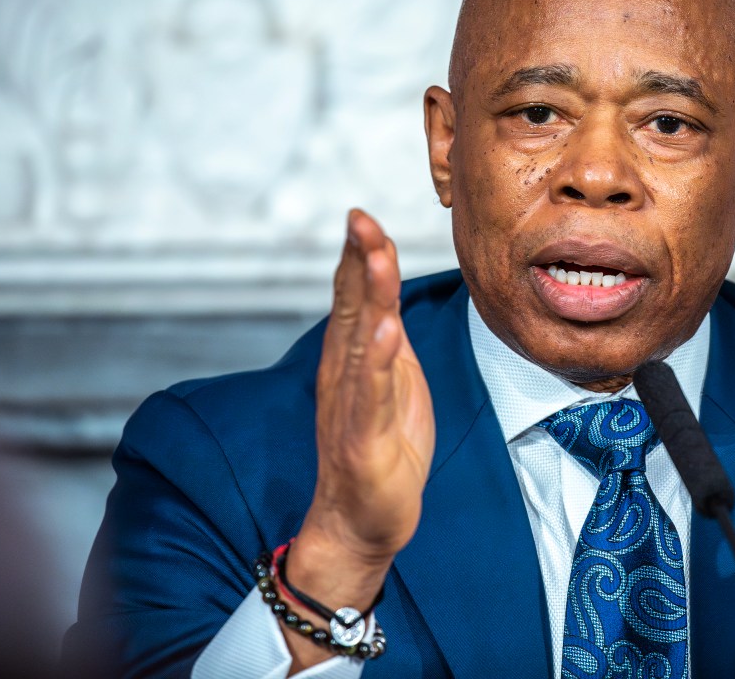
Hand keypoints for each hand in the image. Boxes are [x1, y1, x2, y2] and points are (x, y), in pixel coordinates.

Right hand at [283, 209, 434, 668]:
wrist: (364, 519)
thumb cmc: (381, 445)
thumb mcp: (391, 379)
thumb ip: (386, 335)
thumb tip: (388, 290)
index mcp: (352, 357)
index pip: (355, 297)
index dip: (360, 256)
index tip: (362, 215)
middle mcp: (343, 373)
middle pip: (352, 307)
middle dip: (358, 260)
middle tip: (360, 217)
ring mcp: (351, 404)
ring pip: (359, 342)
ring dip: (368, 297)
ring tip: (375, 256)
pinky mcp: (362, 438)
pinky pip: (370, 395)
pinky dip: (376, 363)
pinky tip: (385, 332)